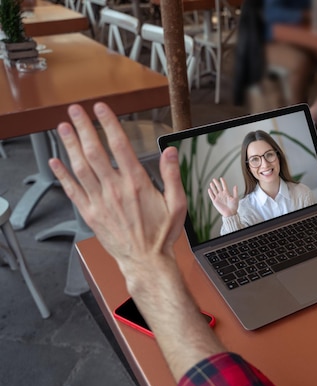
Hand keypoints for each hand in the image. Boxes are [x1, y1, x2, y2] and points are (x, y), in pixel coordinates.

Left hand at [48, 103, 186, 292]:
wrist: (146, 262)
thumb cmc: (161, 235)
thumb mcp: (178, 204)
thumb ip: (172, 175)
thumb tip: (171, 152)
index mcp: (137, 184)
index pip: (120, 146)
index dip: (109, 124)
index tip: (101, 109)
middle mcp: (115, 190)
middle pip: (95, 152)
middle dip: (83, 128)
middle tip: (76, 111)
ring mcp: (100, 202)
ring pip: (81, 167)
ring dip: (70, 145)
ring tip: (63, 127)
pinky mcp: (91, 214)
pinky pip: (73, 190)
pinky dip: (62, 175)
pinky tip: (55, 162)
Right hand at [208, 177, 238, 216]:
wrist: (230, 213)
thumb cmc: (234, 206)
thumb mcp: (235, 198)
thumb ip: (235, 192)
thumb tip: (235, 185)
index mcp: (227, 193)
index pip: (224, 186)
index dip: (223, 182)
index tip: (221, 178)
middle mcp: (222, 194)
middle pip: (218, 187)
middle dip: (216, 183)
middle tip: (214, 179)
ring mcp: (218, 197)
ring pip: (214, 191)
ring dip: (213, 187)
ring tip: (211, 183)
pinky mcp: (215, 201)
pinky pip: (212, 196)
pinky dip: (210, 193)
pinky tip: (209, 189)